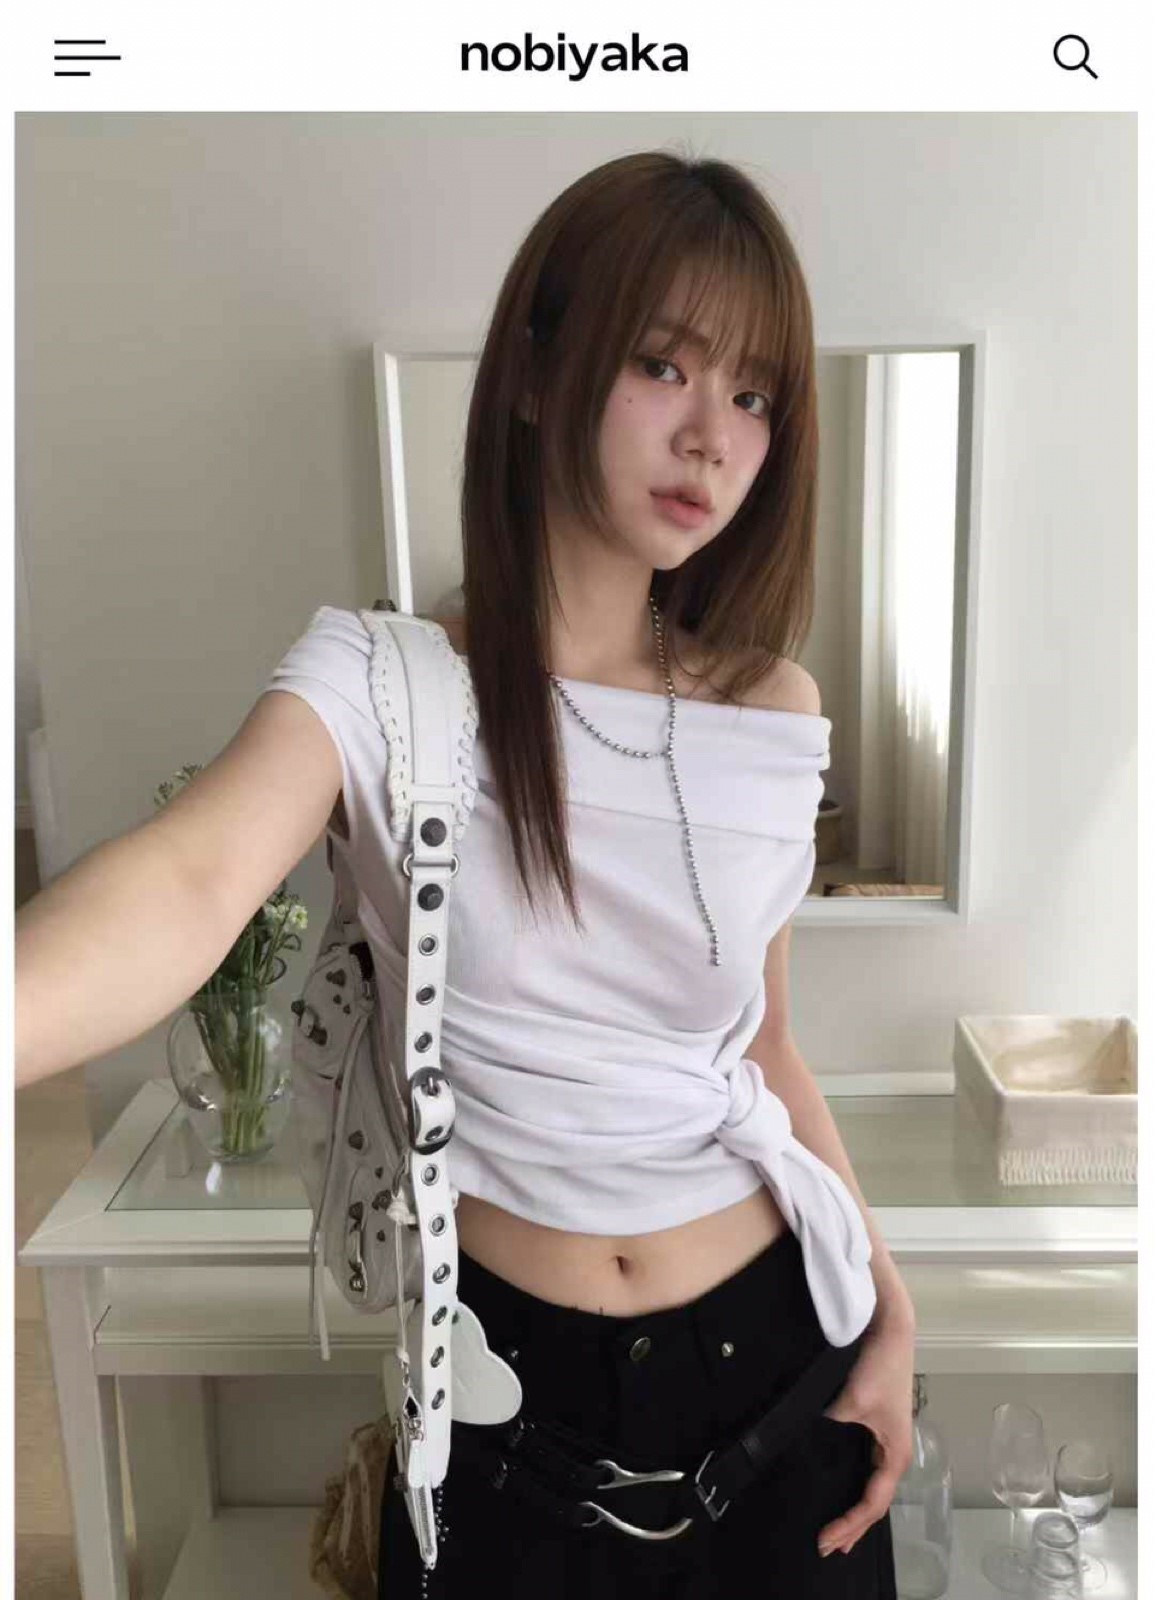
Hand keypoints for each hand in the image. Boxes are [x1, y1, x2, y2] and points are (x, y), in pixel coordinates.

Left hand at [816, 1309, 915, 1557]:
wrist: (889, 1328)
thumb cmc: (879, 1366)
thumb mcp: (853, 1402)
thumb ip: (834, 1424)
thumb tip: (815, 1435)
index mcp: (896, 1454)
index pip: (873, 1503)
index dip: (850, 1526)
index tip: (826, 1540)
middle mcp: (895, 1451)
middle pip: (875, 1501)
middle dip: (854, 1527)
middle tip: (829, 1546)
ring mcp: (887, 1438)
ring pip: (871, 1485)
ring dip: (856, 1509)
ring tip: (838, 1529)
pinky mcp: (876, 1424)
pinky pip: (866, 1466)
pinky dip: (854, 1483)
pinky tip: (842, 1485)